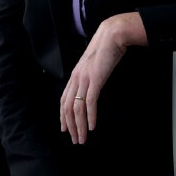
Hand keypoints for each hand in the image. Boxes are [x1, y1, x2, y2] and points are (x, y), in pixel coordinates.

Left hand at [60, 12, 147, 143]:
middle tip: (74, 139)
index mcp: (75, 75)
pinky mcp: (95, 79)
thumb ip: (90, 75)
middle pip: (67, 107)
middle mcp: (76, 78)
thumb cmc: (106, 49)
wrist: (112, 35)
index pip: (64, 99)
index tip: (65, 128)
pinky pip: (90, 102)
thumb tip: (92, 86)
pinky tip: (91, 127)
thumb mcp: (94, 64)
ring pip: (77, 108)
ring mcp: (85, 79)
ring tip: (82, 138)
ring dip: (79, 126)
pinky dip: (90, 116)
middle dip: (70, 126)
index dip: (63, 116)